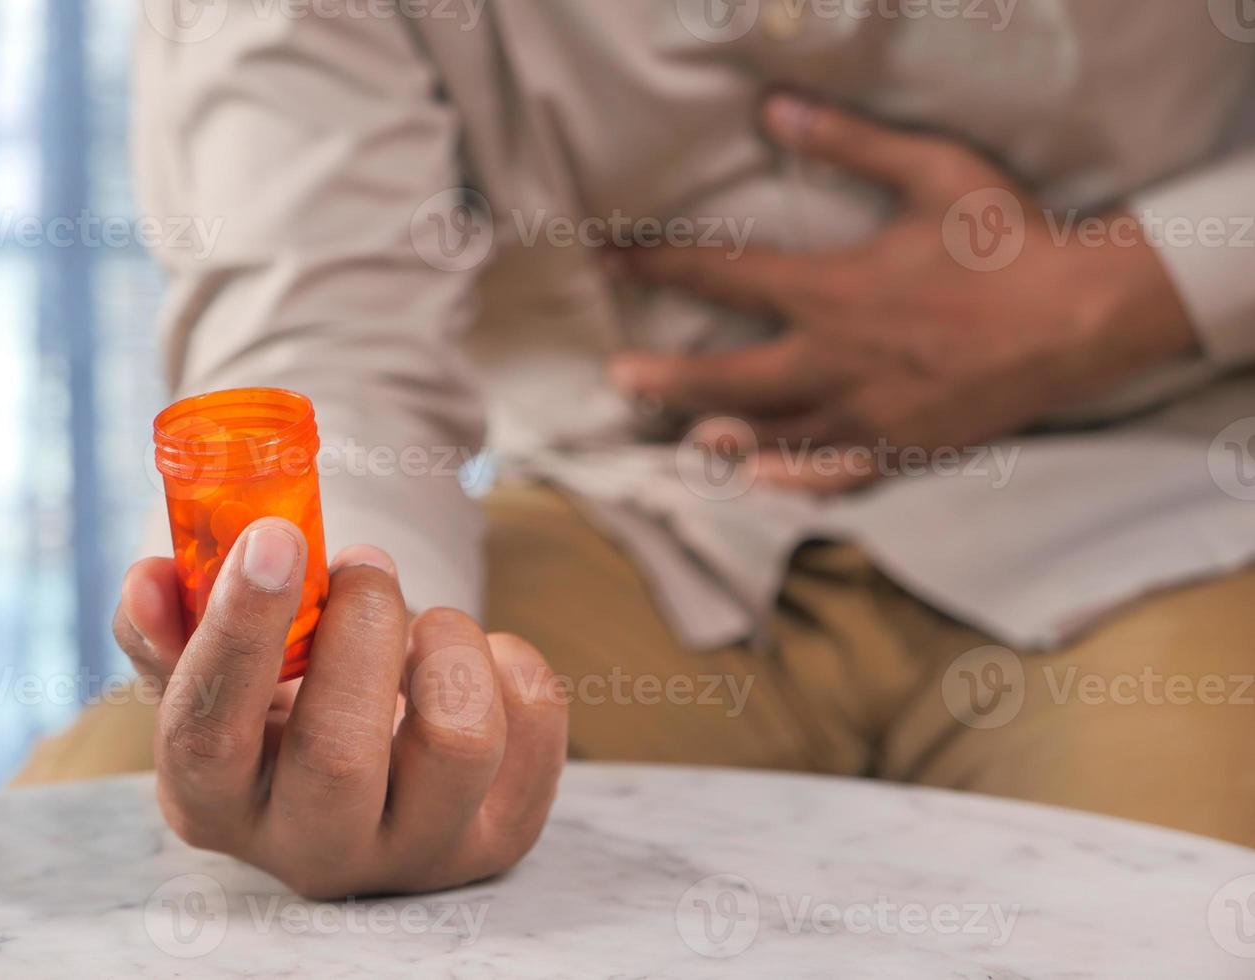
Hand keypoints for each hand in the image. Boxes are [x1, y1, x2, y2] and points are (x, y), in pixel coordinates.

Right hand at [112, 519, 566, 898]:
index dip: (239, 632)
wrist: (371, 767)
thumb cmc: (279, 703)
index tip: (274, 537)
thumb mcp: (214, 667)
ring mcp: (417, 852)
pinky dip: (507, 658)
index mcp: (215, 804)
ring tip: (423, 621)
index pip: (208, 736)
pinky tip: (470, 659)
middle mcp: (313, 851)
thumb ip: (173, 622)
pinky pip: (534, 721)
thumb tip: (152, 580)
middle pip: (338, 756)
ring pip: (460, 741)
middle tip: (364, 565)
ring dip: (445, 639)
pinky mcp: (502, 835)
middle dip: (360, 629)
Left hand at [612, 95, 1196, 493]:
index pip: (720, 277)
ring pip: (770, 434)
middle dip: (664, 378)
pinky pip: (832, 475)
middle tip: (619, 377)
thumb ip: (847, 142)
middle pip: (725, 378)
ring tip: (679, 433)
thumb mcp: (931, 170)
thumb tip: (774, 107)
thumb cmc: (1009, 238)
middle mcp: (834, 361)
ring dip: (715, 433)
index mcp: (832, 291)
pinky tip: (759, 480)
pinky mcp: (901, 448)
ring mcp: (865, 414)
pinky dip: (790, 480)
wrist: (1084, 315)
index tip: (609, 261)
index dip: (655, 266)